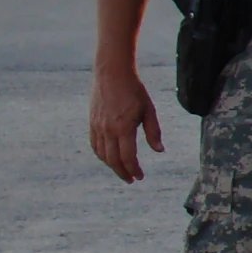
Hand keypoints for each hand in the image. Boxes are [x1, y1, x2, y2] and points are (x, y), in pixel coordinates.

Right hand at [89, 67, 162, 183]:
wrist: (112, 73)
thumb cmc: (134, 90)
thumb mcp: (149, 110)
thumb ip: (153, 132)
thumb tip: (159, 150)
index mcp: (124, 127)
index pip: (127, 157)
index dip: (134, 169)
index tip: (140, 177)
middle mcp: (108, 130)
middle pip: (113, 159)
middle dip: (123, 172)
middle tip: (131, 179)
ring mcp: (97, 126)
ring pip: (102, 154)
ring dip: (112, 165)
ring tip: (122, 171)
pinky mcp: (92, 122)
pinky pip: (95, 144)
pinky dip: (102, 155)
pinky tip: (109, 158)